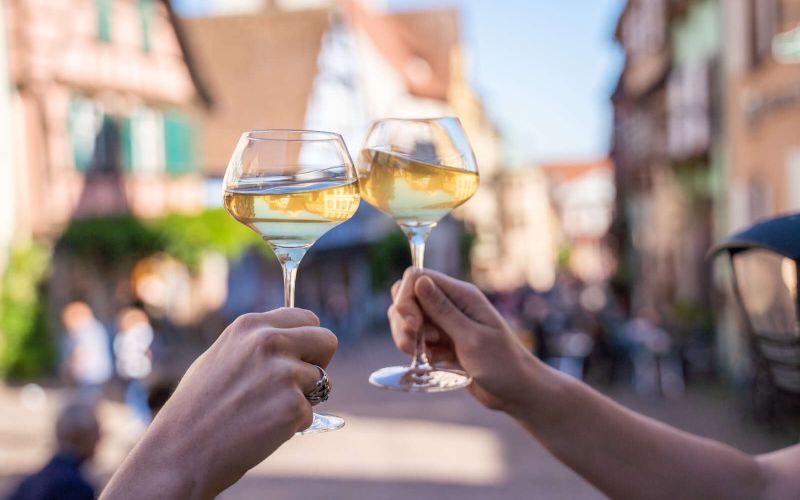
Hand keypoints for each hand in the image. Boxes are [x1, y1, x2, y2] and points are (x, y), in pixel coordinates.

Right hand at [102, 308, 336, 499]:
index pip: (307, 318)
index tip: (298, 357)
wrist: (180, 451)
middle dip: (319, 361)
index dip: (306, 341)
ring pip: (321, 380)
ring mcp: (284, 374)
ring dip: (302, 397)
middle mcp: (270, 342)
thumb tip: (293, 338)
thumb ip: (258, 343)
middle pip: (327, 340)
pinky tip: (262, 429)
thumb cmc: (198, 407)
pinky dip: (294, 424)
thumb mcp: (223, 355)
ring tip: (264, 410)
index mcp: (251, 325)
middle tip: (297, 383)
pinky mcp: (293, 407)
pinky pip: (310, 412)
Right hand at [388, 269, 539, 413]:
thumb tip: (419, 281)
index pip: (416, 277)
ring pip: (407, 319)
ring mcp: (444, 322)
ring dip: (407, 338)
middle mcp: (450, 303)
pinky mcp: (440, 341)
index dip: (406, 298)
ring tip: (427, 356)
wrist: (516, 391)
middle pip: (407, 297)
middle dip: (403, 321)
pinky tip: (435, 362)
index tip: (413, 325)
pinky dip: (416, 350)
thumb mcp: (471, 338)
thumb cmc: (502, 364)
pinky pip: (415, 338)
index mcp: (461, 295)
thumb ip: (443, 310)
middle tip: (418, 343)